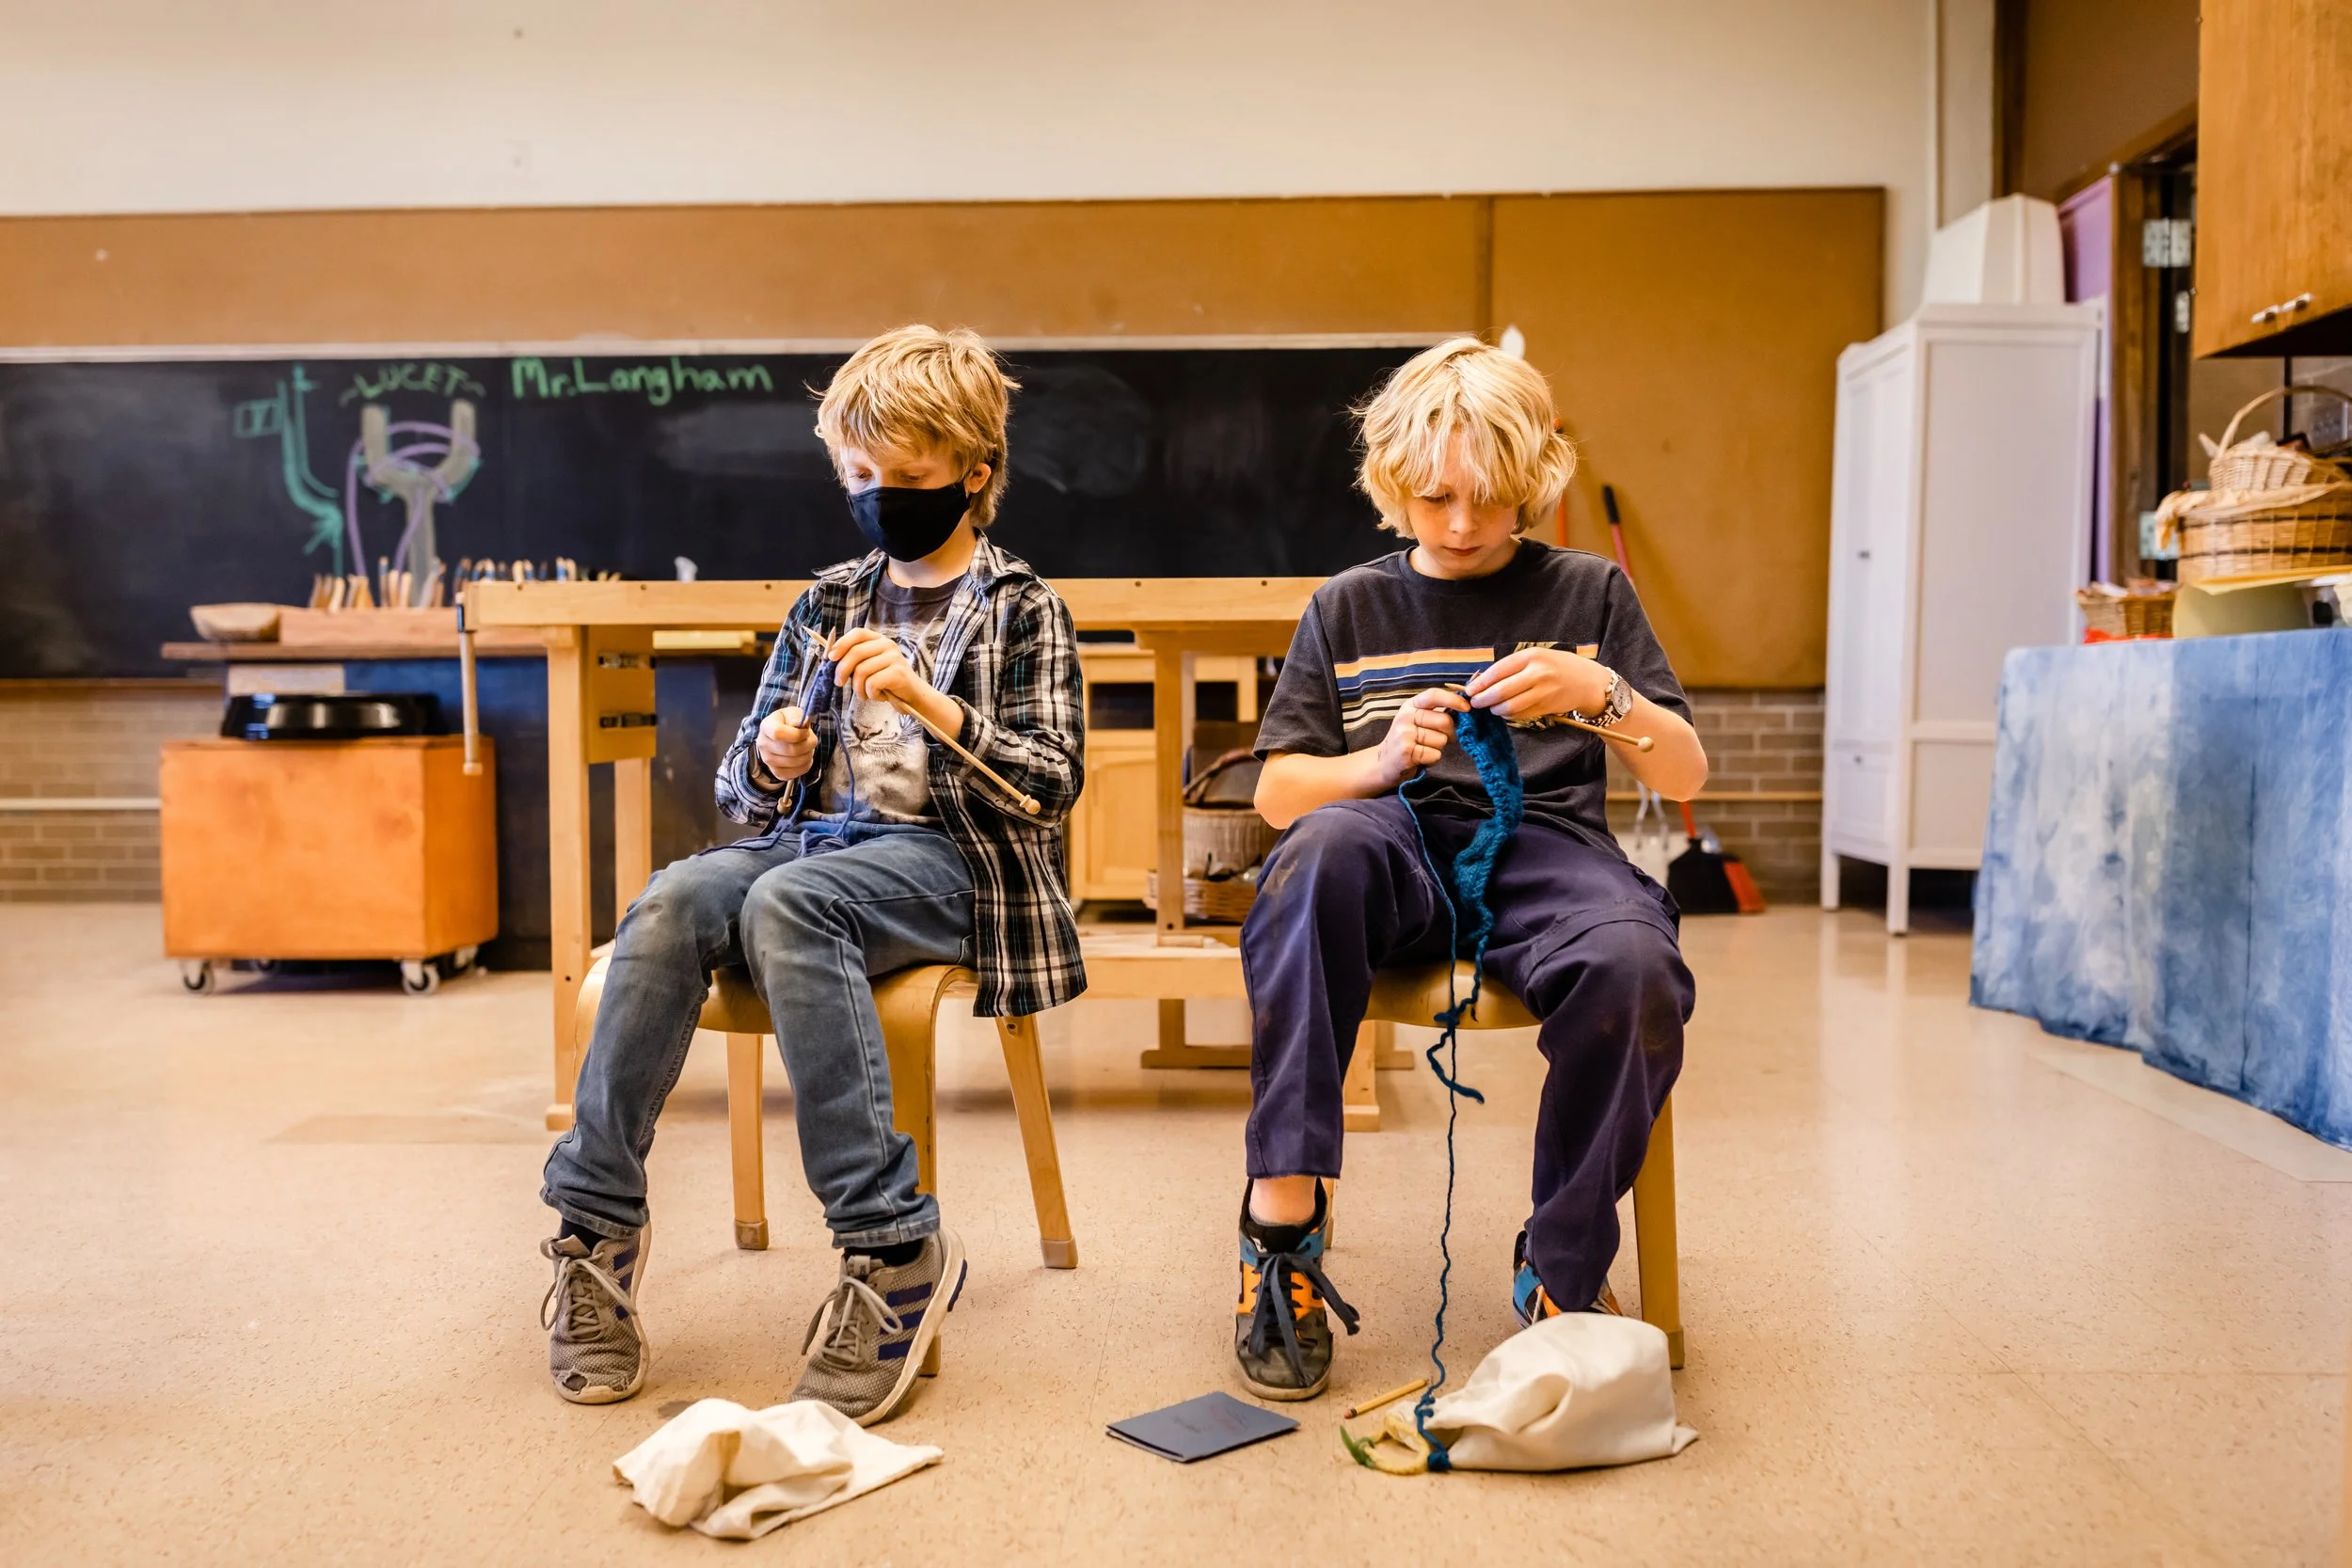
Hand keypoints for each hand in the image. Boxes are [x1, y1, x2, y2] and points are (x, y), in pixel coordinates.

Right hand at [754, 704, 815, 781]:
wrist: (781, 736)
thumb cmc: (788, 723)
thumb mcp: (793, 713)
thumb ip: (797, 716)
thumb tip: (800, 723)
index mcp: (766, 726)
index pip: (778, 733)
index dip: (797, 734)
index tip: (805, 732)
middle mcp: (763, 744)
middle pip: (791, 750)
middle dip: (808, 745)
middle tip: (811, 740)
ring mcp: (768, 760)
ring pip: (795, 762)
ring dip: (808, 754)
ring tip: (807, 748)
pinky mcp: (776, 772)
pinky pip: (795, 773)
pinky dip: (805, 765)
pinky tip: (804, 757)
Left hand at [824, 627, 936, 709]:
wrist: (911, 696)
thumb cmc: (886, 683)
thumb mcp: (868, 667)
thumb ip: (852, 660)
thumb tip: (829, 657)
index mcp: (878, 640)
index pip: (857, 633)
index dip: (841, 644)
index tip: (830, 658)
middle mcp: (887, 644)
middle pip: (856, 652)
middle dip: (842, 670)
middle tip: (839, 683)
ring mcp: (894, 657)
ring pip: (862, 671)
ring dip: (858, 689)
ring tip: (865, 695)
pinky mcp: (898, 672)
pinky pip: (872, 683)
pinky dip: (871, 694)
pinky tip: (879, 696)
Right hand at [1372, 687, 1466, 786]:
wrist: (1384, 762)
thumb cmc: (1409, 740)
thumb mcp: (1418, 720)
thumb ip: (1437, 712)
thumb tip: (1465, 707)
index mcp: (1411, 705)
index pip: (1433, 695)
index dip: (1453, 699)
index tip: (1467, 707)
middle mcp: (1406, 717)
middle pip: (1444, 720)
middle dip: (1450, 733)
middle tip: (1440, 739)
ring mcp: (1405, 734)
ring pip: (1442, 740)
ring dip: (1439, 748)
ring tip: (1424, 749)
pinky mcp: (1406, 752)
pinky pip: (1435, 755)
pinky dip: (1432, 759)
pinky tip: (1421, 758)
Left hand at [1465, 646, 1610, 722]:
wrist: (1587, 681)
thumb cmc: (1558, 666)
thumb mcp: (1537, 657)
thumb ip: (1513, 666)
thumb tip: (1482, 680)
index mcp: (1531, 656)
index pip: (1498, 671)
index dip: (1480, 683)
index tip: (1470, 690)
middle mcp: (1537, 673)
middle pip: (1501, 691)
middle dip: (1483, 699)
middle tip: (1476, 703)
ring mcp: (1543, 692)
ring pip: (1510, 706)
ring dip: (1496, 710)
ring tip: (1492, 708)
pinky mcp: (1546, 707)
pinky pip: (1521, 714)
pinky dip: (1509, 715)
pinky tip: (1506, 711)